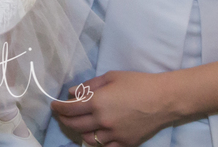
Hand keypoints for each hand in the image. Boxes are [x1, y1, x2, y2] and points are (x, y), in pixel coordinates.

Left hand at [50, 71, 176, 146]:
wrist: (164, 99)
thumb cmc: (138, 83)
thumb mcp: (112, 77)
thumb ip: (89, 86)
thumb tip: (72, 93)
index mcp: (98, 102)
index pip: (70, 109)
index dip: (59, 107)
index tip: (54, 105)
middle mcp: (102, 121)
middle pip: (75, 124)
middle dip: (64, 119)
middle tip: (61, 114)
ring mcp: (113, 135)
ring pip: (88, 138)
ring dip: (80, 130)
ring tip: (79, 123)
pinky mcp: (124, 143)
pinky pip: (104, 146)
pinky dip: (97, 140)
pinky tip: (96, 133)